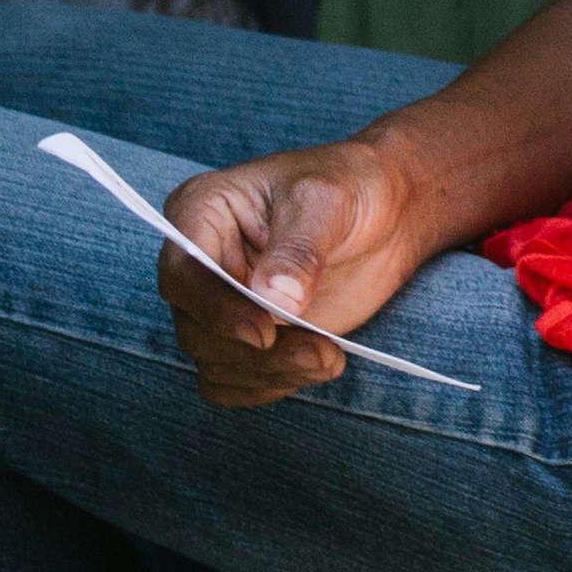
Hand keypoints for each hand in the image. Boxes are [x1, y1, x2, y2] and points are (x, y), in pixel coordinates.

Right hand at [157, 137, 424, 408]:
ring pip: (212, 360)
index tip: (265, 333)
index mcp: (201, 211)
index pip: (183, 271)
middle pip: (194, 326)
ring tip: (330, 358)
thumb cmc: (351, 185)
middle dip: (255, 352)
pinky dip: (265, 385)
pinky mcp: (243, 335)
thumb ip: (298, 249)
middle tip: (322, 352)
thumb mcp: (328, 200)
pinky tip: (310, 369)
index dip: (216, 309)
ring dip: (269, 373)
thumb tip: (273, 301)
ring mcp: (219, 302)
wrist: (388, 211)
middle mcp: (199, 261)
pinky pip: (228, 380)